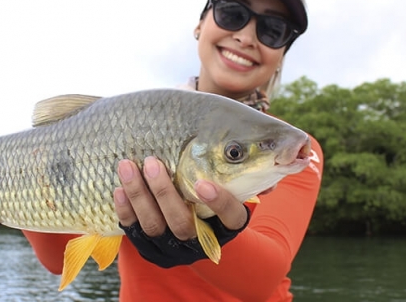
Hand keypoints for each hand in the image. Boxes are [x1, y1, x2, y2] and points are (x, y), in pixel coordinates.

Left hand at [113, 156, 250, 266]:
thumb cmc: (215, 188)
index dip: (218, 203)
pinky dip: (125, 209)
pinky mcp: (147, 245)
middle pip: (181, 223)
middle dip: (164, 192)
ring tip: (128, 165)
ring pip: (154, 226)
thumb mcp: (235, 183)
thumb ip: (251, 172)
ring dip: (139, 195)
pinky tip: (118, 187)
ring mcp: (171, 246)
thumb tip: (286, 158)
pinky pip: (133, 230)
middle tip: (153, 162)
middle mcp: (199, 241)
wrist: (193, 221)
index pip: (230, 218)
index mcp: (226, 225)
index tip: (204, 183)